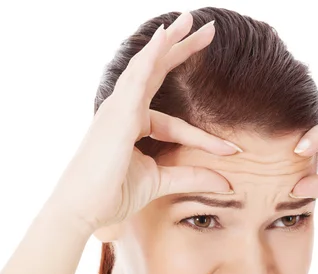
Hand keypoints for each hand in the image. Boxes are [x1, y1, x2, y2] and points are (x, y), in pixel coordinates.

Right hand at [46, 12, 237, 231]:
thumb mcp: (161, 182)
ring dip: (169, 41)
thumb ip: (192, 177)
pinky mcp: (119, 112)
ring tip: (190, 19)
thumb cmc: (111, 195)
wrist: (82, 210)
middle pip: (157, 73)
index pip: (176, 124)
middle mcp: (125, 111)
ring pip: (148, 66)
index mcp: (132, 126)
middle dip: (181, 50)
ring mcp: (119, 108)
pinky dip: (152, 55)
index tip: (234, 152)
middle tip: (207, 29)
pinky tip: (166, 36)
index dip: (205, 138)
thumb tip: (228, 183)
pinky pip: (138, 77)